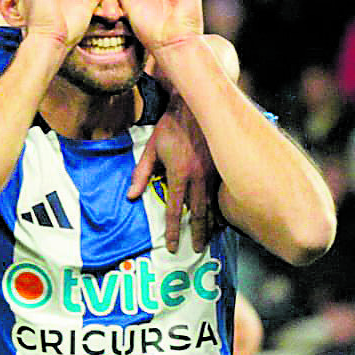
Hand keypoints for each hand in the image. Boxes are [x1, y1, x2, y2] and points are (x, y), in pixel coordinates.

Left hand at [130, 105, 214, 251]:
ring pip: (214, 205)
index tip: (171, 246)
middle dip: (197, 234)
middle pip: (198, 214)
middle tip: (196, 249)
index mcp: (180, 173)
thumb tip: (130, 197)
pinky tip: (223, 219)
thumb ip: (141, 174)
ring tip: (209, 239)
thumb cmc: (170, 126)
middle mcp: (199, 176)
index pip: (175, 210)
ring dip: (211, 225)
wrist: (196, 105)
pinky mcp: (223, 167)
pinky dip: (222, 209)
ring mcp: (214, 172)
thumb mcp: (151, 149)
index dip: (172, 231)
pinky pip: (222, 194)